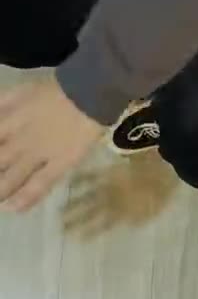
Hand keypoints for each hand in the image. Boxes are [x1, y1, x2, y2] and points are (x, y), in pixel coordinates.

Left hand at [0, 79, 103, 211]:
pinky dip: (25, 198)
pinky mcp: (59, 164)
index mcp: (8, 122)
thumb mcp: (20, 92)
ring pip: (11, 178)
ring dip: (0, 189)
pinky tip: (14, 208)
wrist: (88, 93)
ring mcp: (38, 155)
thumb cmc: (55, 90)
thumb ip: (2, 104)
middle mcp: (19, 141)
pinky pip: (39, 185)